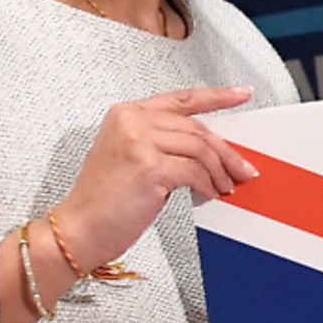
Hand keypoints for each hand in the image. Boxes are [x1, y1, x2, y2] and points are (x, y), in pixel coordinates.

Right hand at [52, 87, 258, 269]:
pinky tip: (209, 194)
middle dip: (226, 151)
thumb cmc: (102, 200)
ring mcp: (139, 141)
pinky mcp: (149, 167)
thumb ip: (161, 143)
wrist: (78, 228)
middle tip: (243, 168)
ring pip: (200, 148)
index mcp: (127, 113)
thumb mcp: (129, 157)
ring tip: (226, 186)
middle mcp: (132, 121)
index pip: (182, 98)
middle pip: (196, 127)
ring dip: (220, 171)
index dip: (217, 96)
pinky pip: (194, 171)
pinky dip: (207, 185)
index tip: (241, 95)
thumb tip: (206, 152)